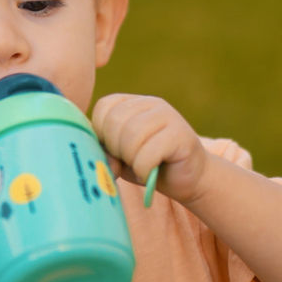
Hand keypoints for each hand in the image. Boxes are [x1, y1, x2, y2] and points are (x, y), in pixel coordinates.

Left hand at [91, 94, 207, 204]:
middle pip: (115, 121)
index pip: (103, 107)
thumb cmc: (149, 166)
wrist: (188, 179)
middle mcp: (151, 103)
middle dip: (116, 149)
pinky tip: (152, 173)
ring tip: (141, 167)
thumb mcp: (119, 157)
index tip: (115, 151)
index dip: (102, 134)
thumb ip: (104, 150)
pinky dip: (144, 170)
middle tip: (130, 161)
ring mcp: (168, 115)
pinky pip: (148, 153)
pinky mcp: (181, 134)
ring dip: (131, 160)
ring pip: (131, 136)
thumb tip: (92, 156)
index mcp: (132, 102)